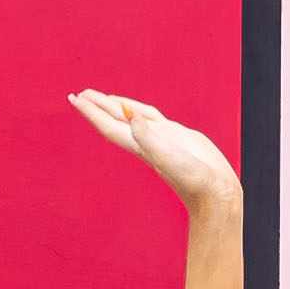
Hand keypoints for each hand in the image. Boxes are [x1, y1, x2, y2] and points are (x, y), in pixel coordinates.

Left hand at [70, 91, 238, 215]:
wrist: (215, 194)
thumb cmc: (194, 180)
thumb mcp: (170, 157)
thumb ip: (149, 137)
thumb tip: (129, 116)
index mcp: (140, 146)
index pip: (108, 125)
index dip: (91, 112)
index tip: (74, 98)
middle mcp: (146, 142)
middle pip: (115, 120)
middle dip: (96, 107)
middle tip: (79, 94)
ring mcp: (161, 139)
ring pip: (131, 118)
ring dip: (115, 108)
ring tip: (102, 99)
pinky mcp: (177, 137)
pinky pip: (152, 118)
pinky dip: (140, 110)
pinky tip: (135, 109)